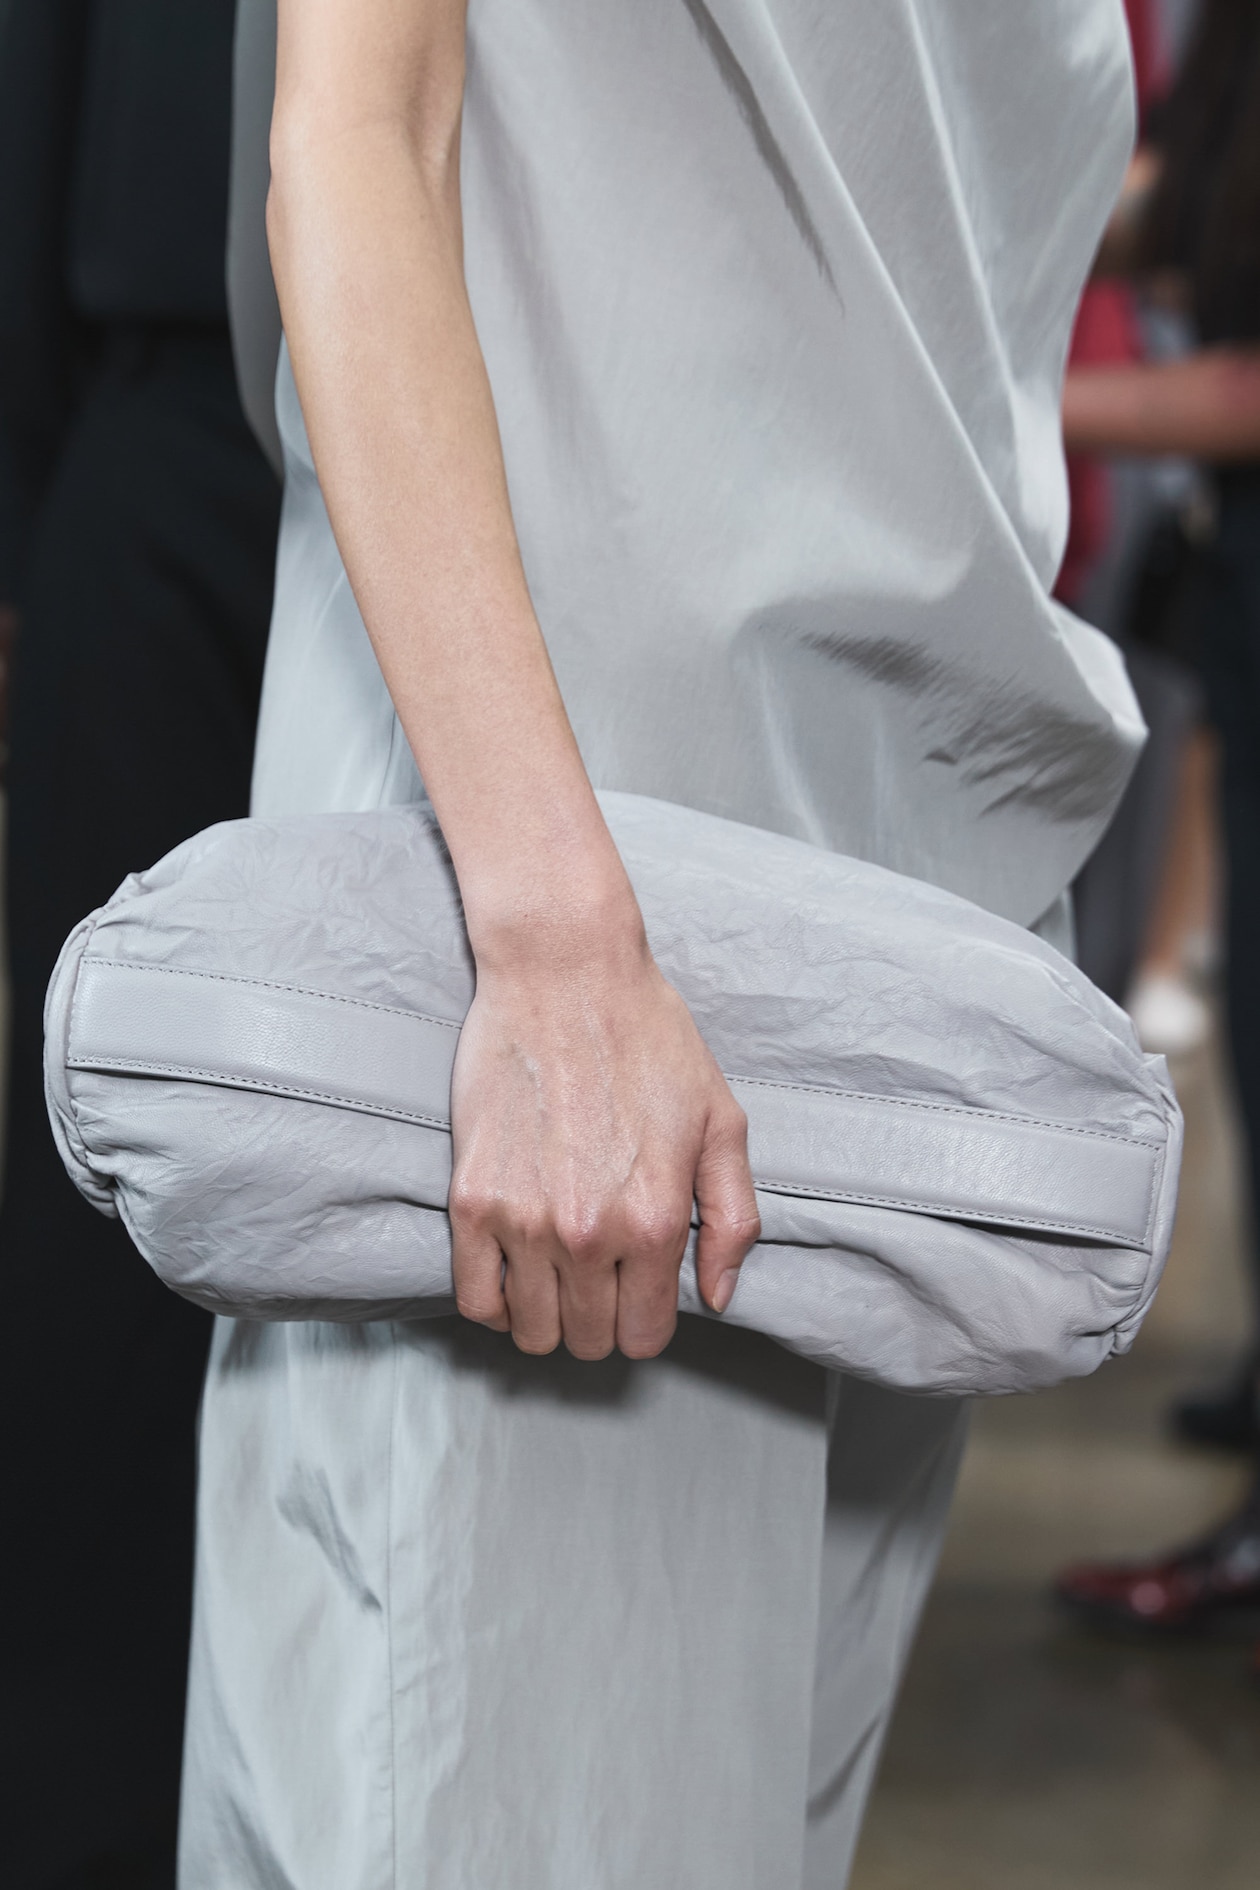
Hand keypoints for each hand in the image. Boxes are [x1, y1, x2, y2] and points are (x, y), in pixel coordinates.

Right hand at [448, 920, 759, 1360]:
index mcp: (656, 1220)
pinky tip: (514, 1273)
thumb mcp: (721, 1122)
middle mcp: (590, 1234)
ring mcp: (524, 1220)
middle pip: (588, 1340)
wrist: (565, 976)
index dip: (647, 1322)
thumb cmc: (649, 1038)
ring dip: (548, 1317)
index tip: (640, 1293)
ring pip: (531, 1331)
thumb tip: (718, 1295)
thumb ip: (732, 1218)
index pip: (646, 1335)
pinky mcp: (472, 1199)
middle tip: (601, 1279)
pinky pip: (475, 1298)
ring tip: (558, 1278)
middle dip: (600, 1321)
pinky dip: (496, 1303)